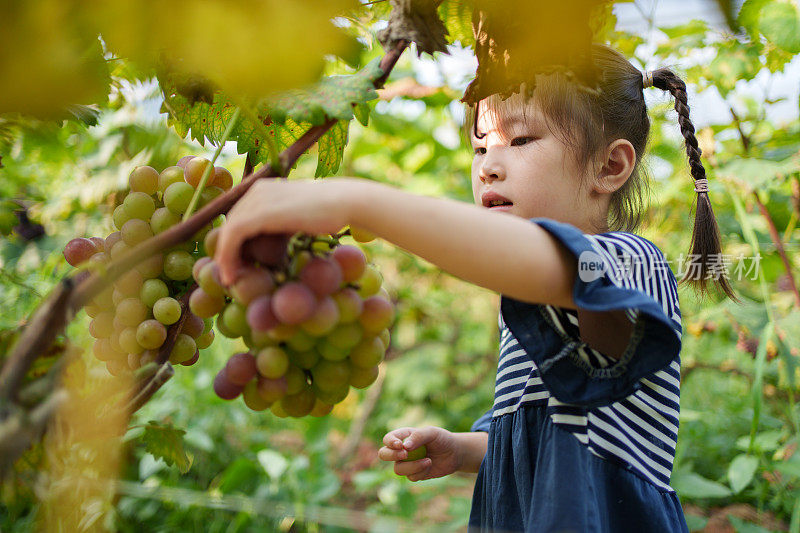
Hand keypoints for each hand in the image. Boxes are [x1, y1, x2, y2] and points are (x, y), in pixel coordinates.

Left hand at [215, 178, 357, 285]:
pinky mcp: (260, 213)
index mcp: (264, 189)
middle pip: (231, 223)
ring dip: (225, 257)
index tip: (238, 263)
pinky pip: (233, 236)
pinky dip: (228, 256)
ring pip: (228, 231)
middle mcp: (256, 190)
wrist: (345, 202)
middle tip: (230, 274)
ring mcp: (257, 200)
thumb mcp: (299, 215)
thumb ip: (283, 223)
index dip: (234, 241)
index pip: (240, 216)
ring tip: (229, 278)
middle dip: (226, 251)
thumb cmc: (331, 212)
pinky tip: (232, 275)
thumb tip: (275, 244)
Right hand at [377, 426, 461, 481]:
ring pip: (398, 469)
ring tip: (428, 460)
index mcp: (403, 436)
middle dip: (391, 455)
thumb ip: (418, 436)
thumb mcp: (432, 433)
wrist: (454, 453)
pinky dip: (421, 471)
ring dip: (412, 466)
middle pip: (384, 454)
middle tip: (405, 454)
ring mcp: (407, 463)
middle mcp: (402, 450)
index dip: (390, 442)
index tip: (400, 445)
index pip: (388, 439)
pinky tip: (430, 464)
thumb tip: (404, 446)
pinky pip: (411, 477)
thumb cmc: (442, 439)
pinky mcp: (414, 474)